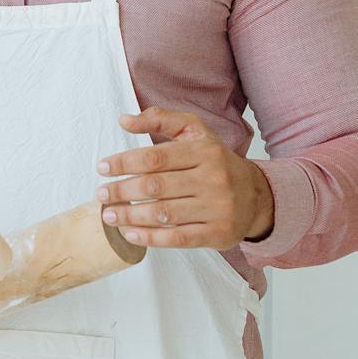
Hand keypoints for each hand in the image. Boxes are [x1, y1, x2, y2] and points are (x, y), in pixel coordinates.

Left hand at [96, 107, 274, 249]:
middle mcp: (212, 179)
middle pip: (156, 187)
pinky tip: (130, 233)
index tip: (102, 168)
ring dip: (130, 215)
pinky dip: (150, 238)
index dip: (124, 163)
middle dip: (122, 191)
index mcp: (204, 151)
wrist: (256, 195)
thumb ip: (160, 120)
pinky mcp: (218, 233)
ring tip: (109, 215)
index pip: (156, 157)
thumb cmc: (216, 161)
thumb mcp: (194, 132)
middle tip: (101, 194)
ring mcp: (217, 208)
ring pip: (164, 214)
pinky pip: (177, 239)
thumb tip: (123, 119)